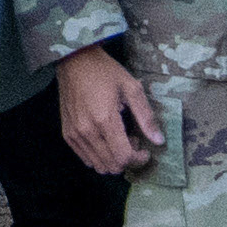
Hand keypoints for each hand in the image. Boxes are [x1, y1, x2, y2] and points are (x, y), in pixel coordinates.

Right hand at [52, 46, 161, 174]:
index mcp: (105, 119)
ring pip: (98, 166)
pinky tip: (105, 139)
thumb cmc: (105, 71)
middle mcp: (87, 131)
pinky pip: (85, 158)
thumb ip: (146, 117)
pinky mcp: (67, 133)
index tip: (145, 150)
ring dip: (113, 159)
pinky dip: (99, 156)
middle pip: (112, 166)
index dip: (139, 159)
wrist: (74, 61)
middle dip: (128, 159)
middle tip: (133, 140)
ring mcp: (74, 134)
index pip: (124, 157)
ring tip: (119, 139)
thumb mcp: (131, 88)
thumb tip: (159, 141)